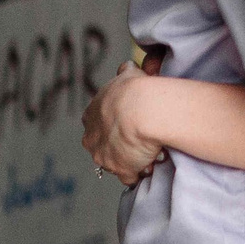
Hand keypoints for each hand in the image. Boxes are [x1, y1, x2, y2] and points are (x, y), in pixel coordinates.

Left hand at [83, 61, 166, 185]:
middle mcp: (92, 139)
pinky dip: (141, 172)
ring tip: (152, 151)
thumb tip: (127, 66)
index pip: (99, 126)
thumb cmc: (136, 90)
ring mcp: (104, 158)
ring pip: (118, 163)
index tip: (131, 124)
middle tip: (142, 140)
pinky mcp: (121, 171)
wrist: (144, 110)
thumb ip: (125, 72)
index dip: (115, 126)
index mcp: (91, 116)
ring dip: (132, 160)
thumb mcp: (128, 74)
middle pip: (105, 147)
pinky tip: (153, 162)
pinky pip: (130, 177)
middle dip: (121, 147)